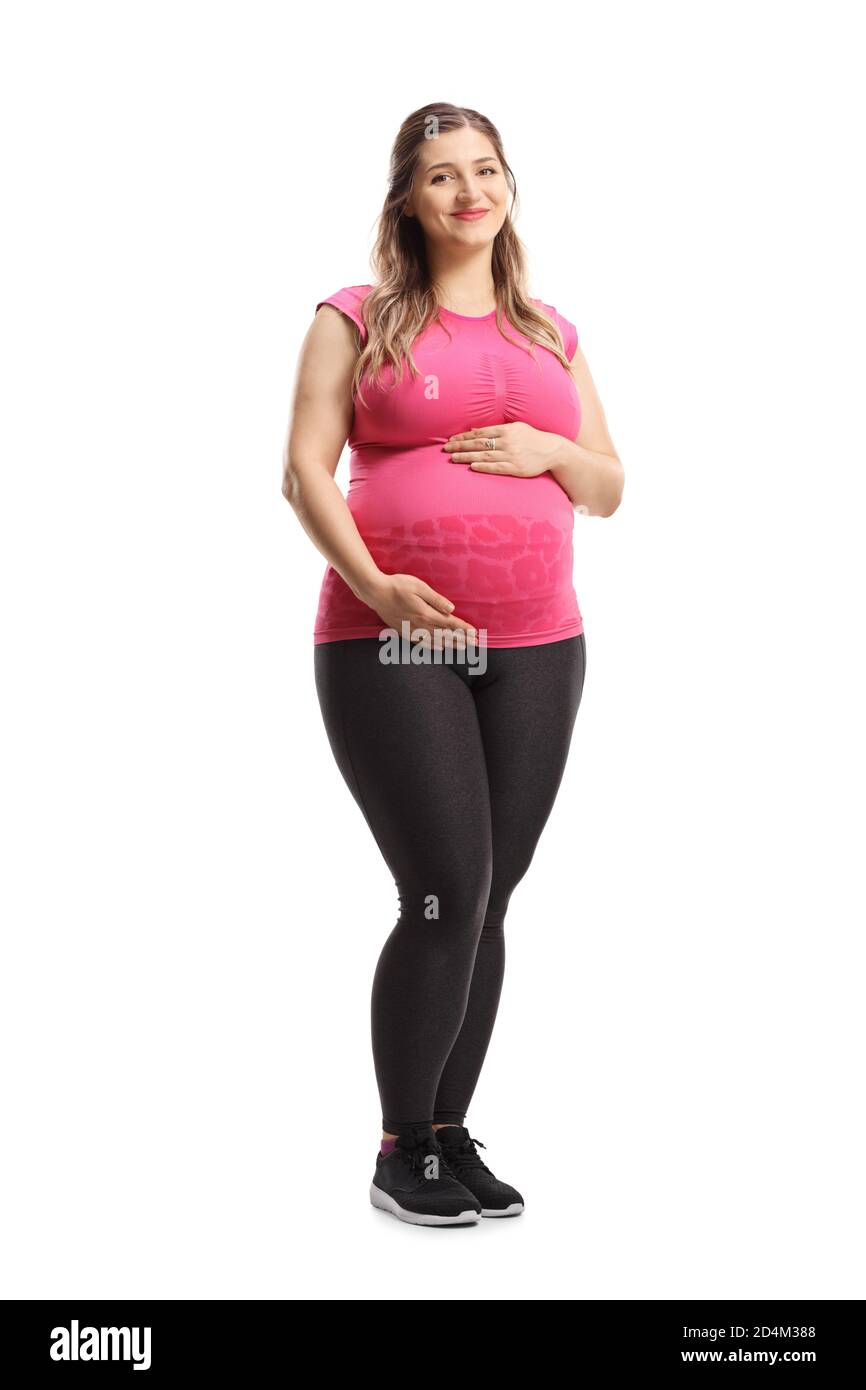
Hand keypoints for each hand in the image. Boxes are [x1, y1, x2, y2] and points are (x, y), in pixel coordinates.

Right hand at [359, 573, 477, 649]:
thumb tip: (451, 608)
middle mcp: (420, 625)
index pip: (450, 623)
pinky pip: (422, 643)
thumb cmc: (397, 585)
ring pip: (435, 641)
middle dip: (461, 640)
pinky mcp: (404, 631)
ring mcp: (411, 630)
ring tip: (462, 648)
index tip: (475, 634)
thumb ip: (436, 599)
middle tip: (474, 645)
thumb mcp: (419, 587)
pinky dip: (433, 647)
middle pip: (445, 635)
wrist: (375, 593)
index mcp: (426, 614)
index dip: (463, 629)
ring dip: (450, 645)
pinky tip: (439, 648)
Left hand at [443, 422, 559, 477]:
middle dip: (460, 446)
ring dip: (467, 457)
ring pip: (484, 456)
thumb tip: (475, 431)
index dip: (464, 436)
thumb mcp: (516, 428)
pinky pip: (497, 467)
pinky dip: (484, 467)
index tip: (451, 440)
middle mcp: (507, 441)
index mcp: (506, 430)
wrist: (552, 450)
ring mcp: (512, 455)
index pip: (480, 433)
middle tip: (445, 449)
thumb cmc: (532, 438)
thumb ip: (496, 429)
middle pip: (479, 444)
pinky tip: (472, 467)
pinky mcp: (516, 468)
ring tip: (453, 458)